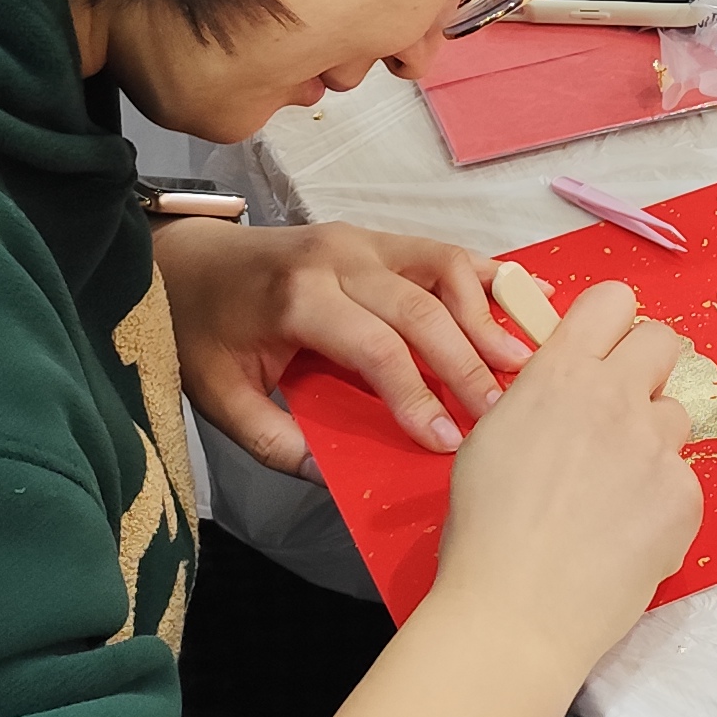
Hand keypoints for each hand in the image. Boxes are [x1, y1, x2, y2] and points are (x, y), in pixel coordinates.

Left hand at [157, 215, 529, 468]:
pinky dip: (488, 276)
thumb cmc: (205, 331)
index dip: (416, 395)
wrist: (188, 262)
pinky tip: (529, 298)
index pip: (374, 347)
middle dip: (467, 362)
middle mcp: (339, 258)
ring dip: (487, 315)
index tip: (446, 442)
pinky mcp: (379, 238)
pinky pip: (443, 253)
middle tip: (501, 411)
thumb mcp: (220, 398)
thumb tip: (335, 477)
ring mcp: (364, 240)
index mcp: (296, 297)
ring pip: (444, 268)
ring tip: (523, 360)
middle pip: (421, 307)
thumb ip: (276, 441)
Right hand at [428, 282, 704, 672]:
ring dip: (651, 443)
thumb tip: (566, 392)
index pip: (612, 301)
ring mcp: (657, 446)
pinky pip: (682, 481)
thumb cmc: (485, 532)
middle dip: (645, 369)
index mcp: (560, 374)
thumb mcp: (493, 438)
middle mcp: (616, 397)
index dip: (611, 325)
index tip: (604, 351)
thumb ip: (540, 398)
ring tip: (612, 495)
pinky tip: (624, 537)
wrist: (517, 611)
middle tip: (619, 415)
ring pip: (674, 416)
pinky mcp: (686, 495)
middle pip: (663, 341)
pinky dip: (660, 504)